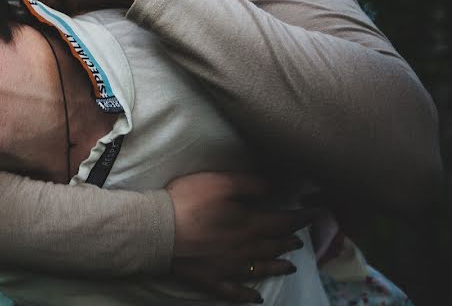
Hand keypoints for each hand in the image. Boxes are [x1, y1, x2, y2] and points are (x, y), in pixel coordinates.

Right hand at [166, 171, 316, 303]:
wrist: (160, 231)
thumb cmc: (188, 202)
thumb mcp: (221, 182)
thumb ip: (250, 184)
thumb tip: (274, 188)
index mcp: (250, 223)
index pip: (283, 221)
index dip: (301, 218)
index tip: (315, 215)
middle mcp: (246, 248)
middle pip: (274, 246)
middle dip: (289, 241)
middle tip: (300, 241)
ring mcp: (230, 267)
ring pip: (260, 268)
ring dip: (277, 266)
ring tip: (291, 266)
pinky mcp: (213, 279)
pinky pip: (235, 291)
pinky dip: (248, 295)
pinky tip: (256, 297)